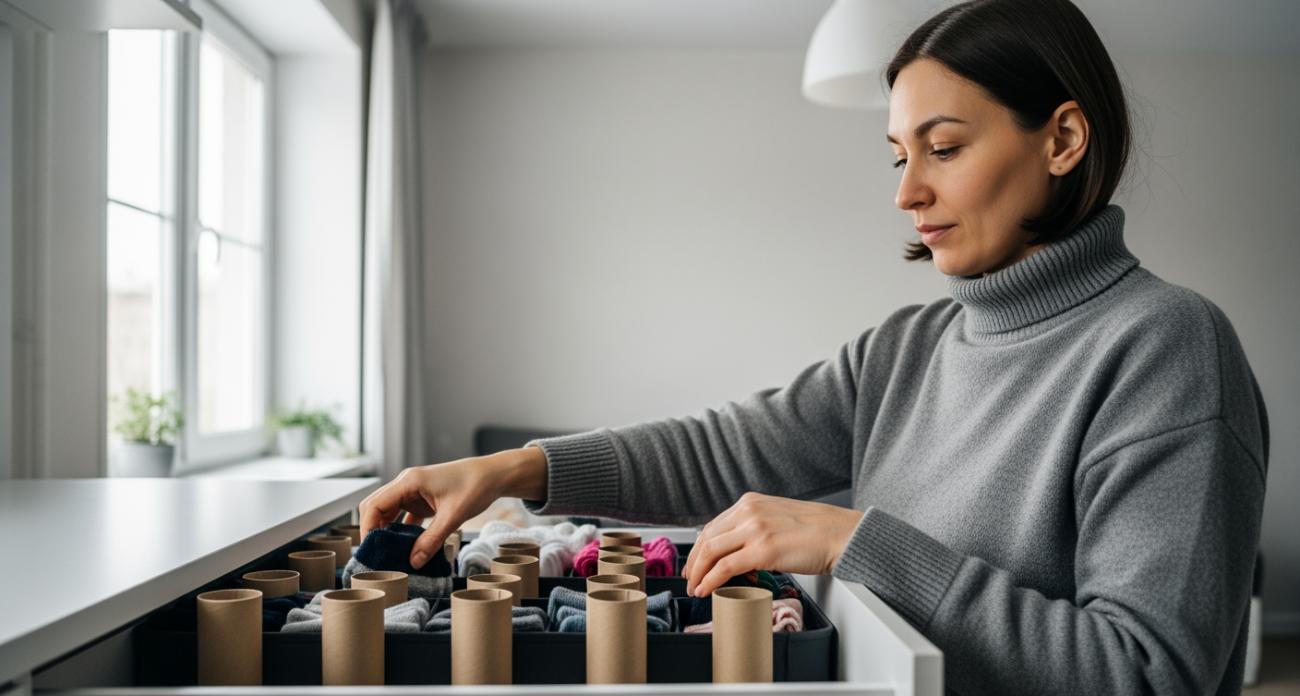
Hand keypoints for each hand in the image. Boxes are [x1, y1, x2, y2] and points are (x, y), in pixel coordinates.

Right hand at [358, 447, 547, 569]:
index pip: (374, 504)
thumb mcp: (453, 516)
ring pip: (388, 511)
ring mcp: (413, 491)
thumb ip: (432, 539)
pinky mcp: (422, 499)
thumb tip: (414, 562)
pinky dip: (400, 529)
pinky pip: (403, 515)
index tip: (369, 548)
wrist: (493, 475)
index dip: (367, 527)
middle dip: (371, 529)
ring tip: (387, 553)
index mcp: (409, 481)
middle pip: (375, 506)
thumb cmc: (475, 486)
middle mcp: (406, 483)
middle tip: (374, 553)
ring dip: (385, 530)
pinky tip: (404, 546)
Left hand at [682, 492, 862, 597]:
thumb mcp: (778, 520)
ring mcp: (755, 529)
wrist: (842, 535)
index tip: (697, 563)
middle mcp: (749, 511)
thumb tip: (739, 556)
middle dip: (695, 561)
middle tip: (691, 579)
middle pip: (707, 538)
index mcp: (751, 502)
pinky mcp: (762, 549)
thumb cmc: (817, 532)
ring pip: (711, 551)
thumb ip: (756, 530)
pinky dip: (711, 580)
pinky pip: (726, 566)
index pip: (714, 526)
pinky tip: (706, 590)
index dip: (700, 548)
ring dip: (699, 573)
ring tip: (696, 588)